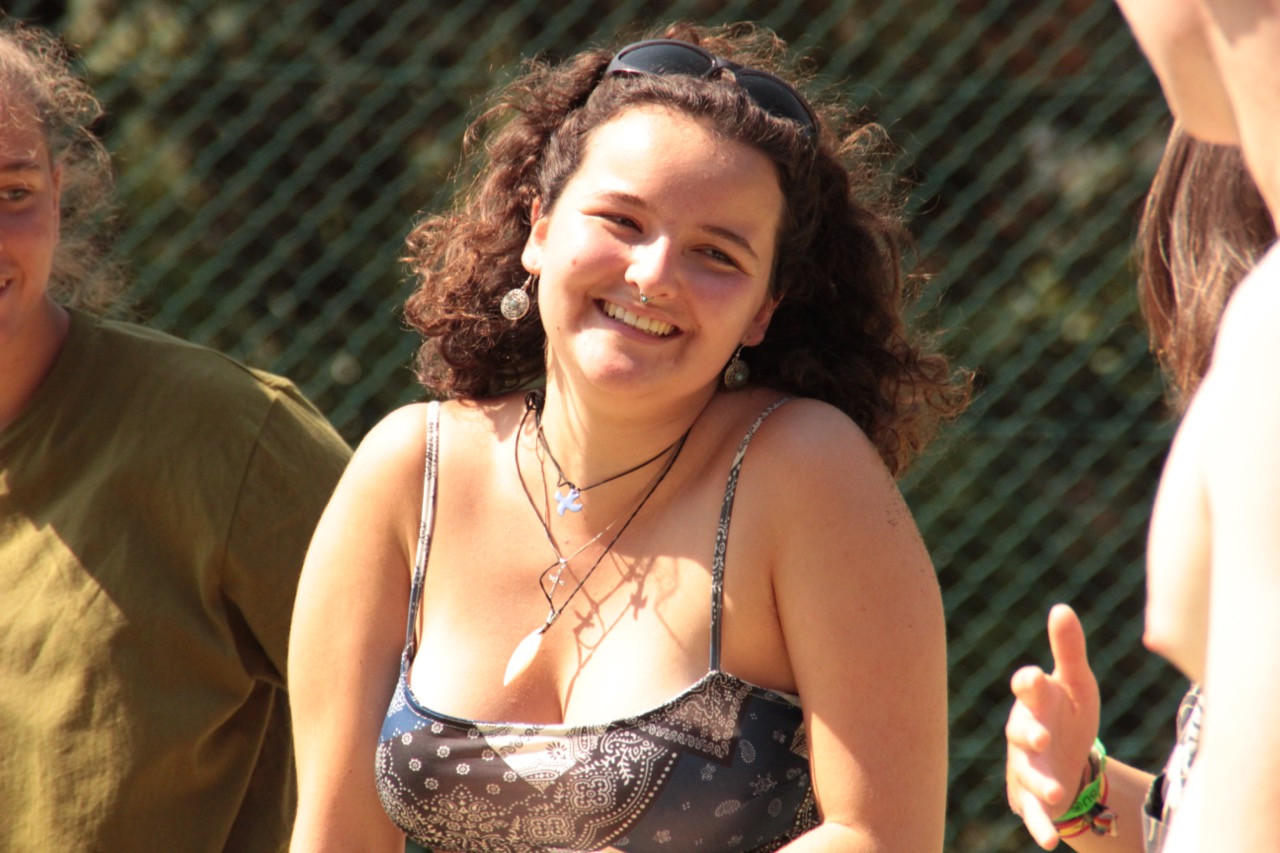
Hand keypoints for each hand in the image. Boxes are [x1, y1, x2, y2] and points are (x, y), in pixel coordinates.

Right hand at [1005, 603, 1100, 848]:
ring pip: (1024, 771)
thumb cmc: (1069, 711)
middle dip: (1027, 734)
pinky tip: (1050, 841)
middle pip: (1019, 730)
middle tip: (1039, 737)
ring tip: (1057, 791)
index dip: (1028, 682)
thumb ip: (1068, 648)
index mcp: (1035, 699)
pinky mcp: (1031, 795)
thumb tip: (1062, 607)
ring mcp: (1024, 764)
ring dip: (1038, 781)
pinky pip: (1031, 810)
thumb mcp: (1077, 682)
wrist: (1069, 757)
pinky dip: (1039, 825)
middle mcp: (1023, 730)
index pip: (1026, 686)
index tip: (1033, 677)